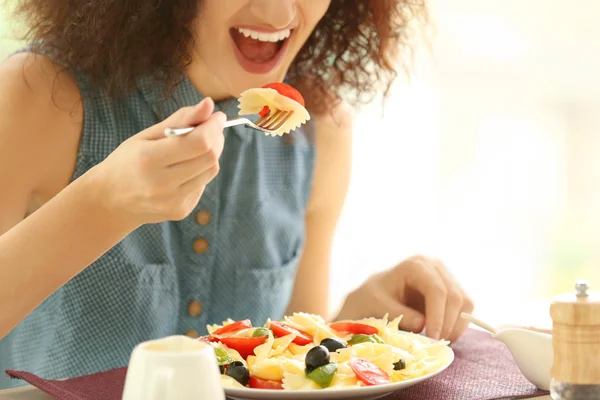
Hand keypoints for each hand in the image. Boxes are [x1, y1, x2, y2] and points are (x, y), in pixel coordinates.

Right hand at [93, 97, 224, 224]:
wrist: (111, 201)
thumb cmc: (128, 161)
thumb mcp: (147, 136)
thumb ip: (180, 120)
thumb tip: (209, 105)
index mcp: (148, 159)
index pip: (198, 142)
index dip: (213, 127)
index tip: (218, 116)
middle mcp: (162, 184)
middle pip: (210, 157)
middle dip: (216, 138)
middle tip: (210, 128)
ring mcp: (173, 201)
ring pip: (211, 170)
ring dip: (210, 154)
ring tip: (193, 148)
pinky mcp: (181, 210)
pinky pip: (203, 184)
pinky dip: (200, 171)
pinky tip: (183, 170)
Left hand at [335, 256, 473, 341]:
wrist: (372, 296)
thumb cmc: (371, 298)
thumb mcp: (377, 305)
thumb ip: (400, 314)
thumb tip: (423, 324)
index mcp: (416, 265)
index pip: (436, 289)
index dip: (438, 316)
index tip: (432, 338)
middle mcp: (435, 266)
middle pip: (455, 296)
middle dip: (447, 324)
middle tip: (435, 344)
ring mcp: (446, 277)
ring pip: (464, 303)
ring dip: (455, 326)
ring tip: (438, 341)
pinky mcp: (451, 290)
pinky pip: (465, 309)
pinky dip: (457, 325)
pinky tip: (442, 335)